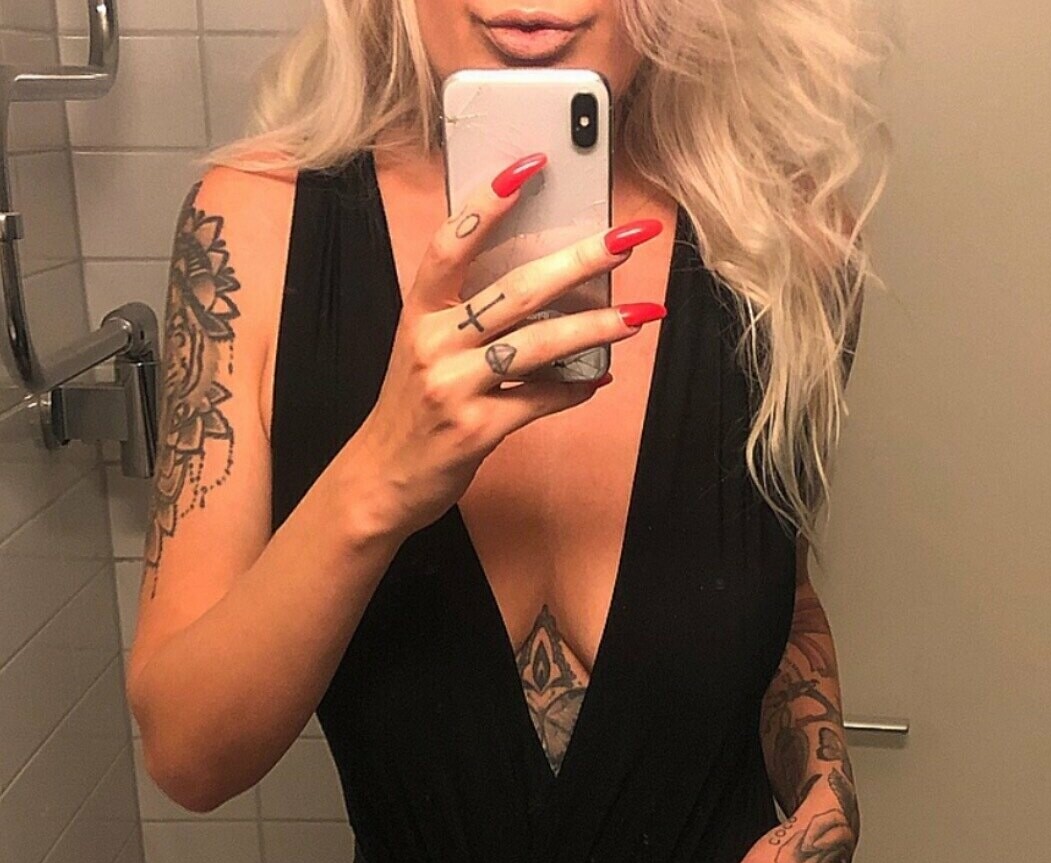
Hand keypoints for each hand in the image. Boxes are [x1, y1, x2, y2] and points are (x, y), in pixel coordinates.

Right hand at [345, 151, 666, 543]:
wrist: (379, 480)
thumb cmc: (412, 409)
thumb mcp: (425, 350)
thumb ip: (469, 317)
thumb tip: (544, 289)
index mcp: (420, 312)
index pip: (451, 242)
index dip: (489, 202)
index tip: (533, 164)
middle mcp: (433, 342)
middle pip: (515, 290)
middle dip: (579, 260)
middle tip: (627, 237)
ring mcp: (452, 387)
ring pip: (537, 345)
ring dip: (596, 327)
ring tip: (640, 313)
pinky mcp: (474, 430)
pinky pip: (538, 401)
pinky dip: (572, 390)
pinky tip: (597, 379)